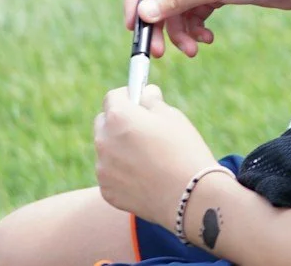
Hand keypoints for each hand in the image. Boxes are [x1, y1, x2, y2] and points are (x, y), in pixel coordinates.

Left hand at [93, 85, 219, 232]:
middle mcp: (103, 142)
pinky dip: (122, 172)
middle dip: (119, 121)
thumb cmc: (183, 150)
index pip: (113, 97)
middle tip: (144, 127)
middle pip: (104, 123)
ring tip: (150, 157)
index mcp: (119, 118)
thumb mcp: (173, 117)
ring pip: (107, 150)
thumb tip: (145, 93)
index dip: (128, 95)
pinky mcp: (106, 191)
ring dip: (120, 148)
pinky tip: (147, 176)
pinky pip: (110, 174)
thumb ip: (152, 102)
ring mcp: (102, 169)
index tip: (139, 100)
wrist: (188, 195)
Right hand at [125, 0, 290, 56]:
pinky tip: (208, 39)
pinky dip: (198, 27)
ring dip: (182, 31)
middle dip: (160, 25)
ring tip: (195, 50)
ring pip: (179, 9)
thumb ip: (175, 1)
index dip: (135, 2)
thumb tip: (141, 13)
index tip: (134, 30)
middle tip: (160, 54)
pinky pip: (196, 12)